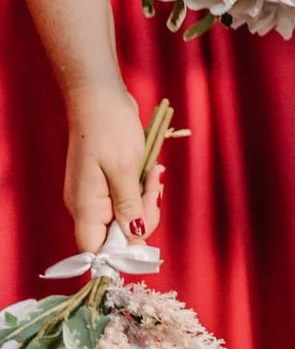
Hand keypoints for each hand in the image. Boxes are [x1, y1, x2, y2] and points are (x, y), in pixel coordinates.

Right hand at [62, 84, 160, 253]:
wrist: (101, 98)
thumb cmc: (110, 129)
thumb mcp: (125, 168)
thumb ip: (128, 205)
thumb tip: (134, 235)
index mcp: (85, 207)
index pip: (97, 249)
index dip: (123, 249)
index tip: (146, 225)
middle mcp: (87, 206)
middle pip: (117, 234)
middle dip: (143, 217)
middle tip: (155, 187)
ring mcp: (96, 195)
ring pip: (126, 216)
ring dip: (146, 200)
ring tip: (155, 173)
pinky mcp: (106, 184)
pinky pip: (127, 199)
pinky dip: (142, 189)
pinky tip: (151, 171)